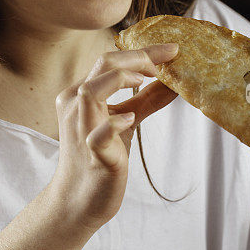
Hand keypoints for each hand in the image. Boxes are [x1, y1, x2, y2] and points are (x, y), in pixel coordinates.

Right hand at [51, 43, 178, 230]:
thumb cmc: (99, 159)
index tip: (172, 48)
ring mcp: (81, 130)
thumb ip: (146, 100)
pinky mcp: (92, 154)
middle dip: (137, 57)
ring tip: (145, 80)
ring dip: (120, 79)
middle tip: (166, 62)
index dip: (143, 50)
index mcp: (80, 95)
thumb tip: (174, 82)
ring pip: (91, 91)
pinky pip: (97, 135)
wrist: (77, 201)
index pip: (110, 60)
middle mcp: (75, 106)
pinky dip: (114, 124)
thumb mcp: (125, 122)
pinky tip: (130, 121)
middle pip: (102, 65)